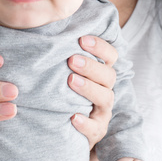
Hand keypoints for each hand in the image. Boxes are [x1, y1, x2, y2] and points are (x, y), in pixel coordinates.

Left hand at [69, 35, 116, 149]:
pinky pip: (95, 128)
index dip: (100, 46)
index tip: (82, 39)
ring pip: (105, 98)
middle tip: (71, 60)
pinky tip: (73, 117)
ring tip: (71, 81)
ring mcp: (102, 112)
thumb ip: (64, 55)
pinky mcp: (96, 132)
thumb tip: (51, 28)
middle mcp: (105, 90)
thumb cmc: (63, 93)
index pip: (110, 56)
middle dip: (91, 66)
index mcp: (101, 74)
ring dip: (89, 88)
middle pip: (108, 76)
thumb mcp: (66, 73)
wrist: (65, 129)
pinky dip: (85, 123)